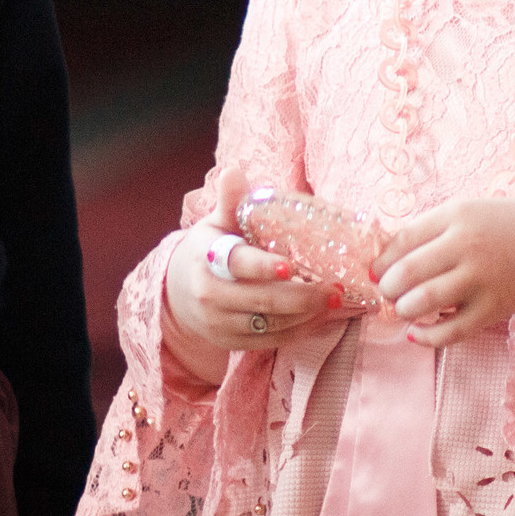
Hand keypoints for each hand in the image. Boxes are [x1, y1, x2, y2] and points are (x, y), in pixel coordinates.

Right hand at [161, 165, 336, 383]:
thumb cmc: (208, 249)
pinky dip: (300, 332)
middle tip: (335, 289)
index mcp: (208, 260)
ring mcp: (220, 324)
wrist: (178, 292)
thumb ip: (229, 201)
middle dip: (303, 297)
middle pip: (263, 301)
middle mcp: (211, 296)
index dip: (263, 267)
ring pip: (271, 326)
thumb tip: (234, 171)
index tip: (291, 266)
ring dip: (307, 317)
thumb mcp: (215, 223)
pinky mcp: (232, 344)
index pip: (239, 264)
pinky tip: (322, 319)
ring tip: (336, 303)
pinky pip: (271, 342)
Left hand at [374, 197, 514, 346]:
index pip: (402, 239)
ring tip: (404, 310)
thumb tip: (385, 256)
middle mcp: (466, 245)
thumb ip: (431, 229)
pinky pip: (450, 331)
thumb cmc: (506, 227)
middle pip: (407, 272)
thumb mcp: (469, 212)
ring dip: (403, 310)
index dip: (381, 261)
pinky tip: (417, 334)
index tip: (375, 272)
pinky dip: (427, 337)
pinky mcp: (493, 309)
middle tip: (388, 294)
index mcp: (456, 215)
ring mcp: (481, 279)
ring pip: (423, 301)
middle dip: (388, 288)